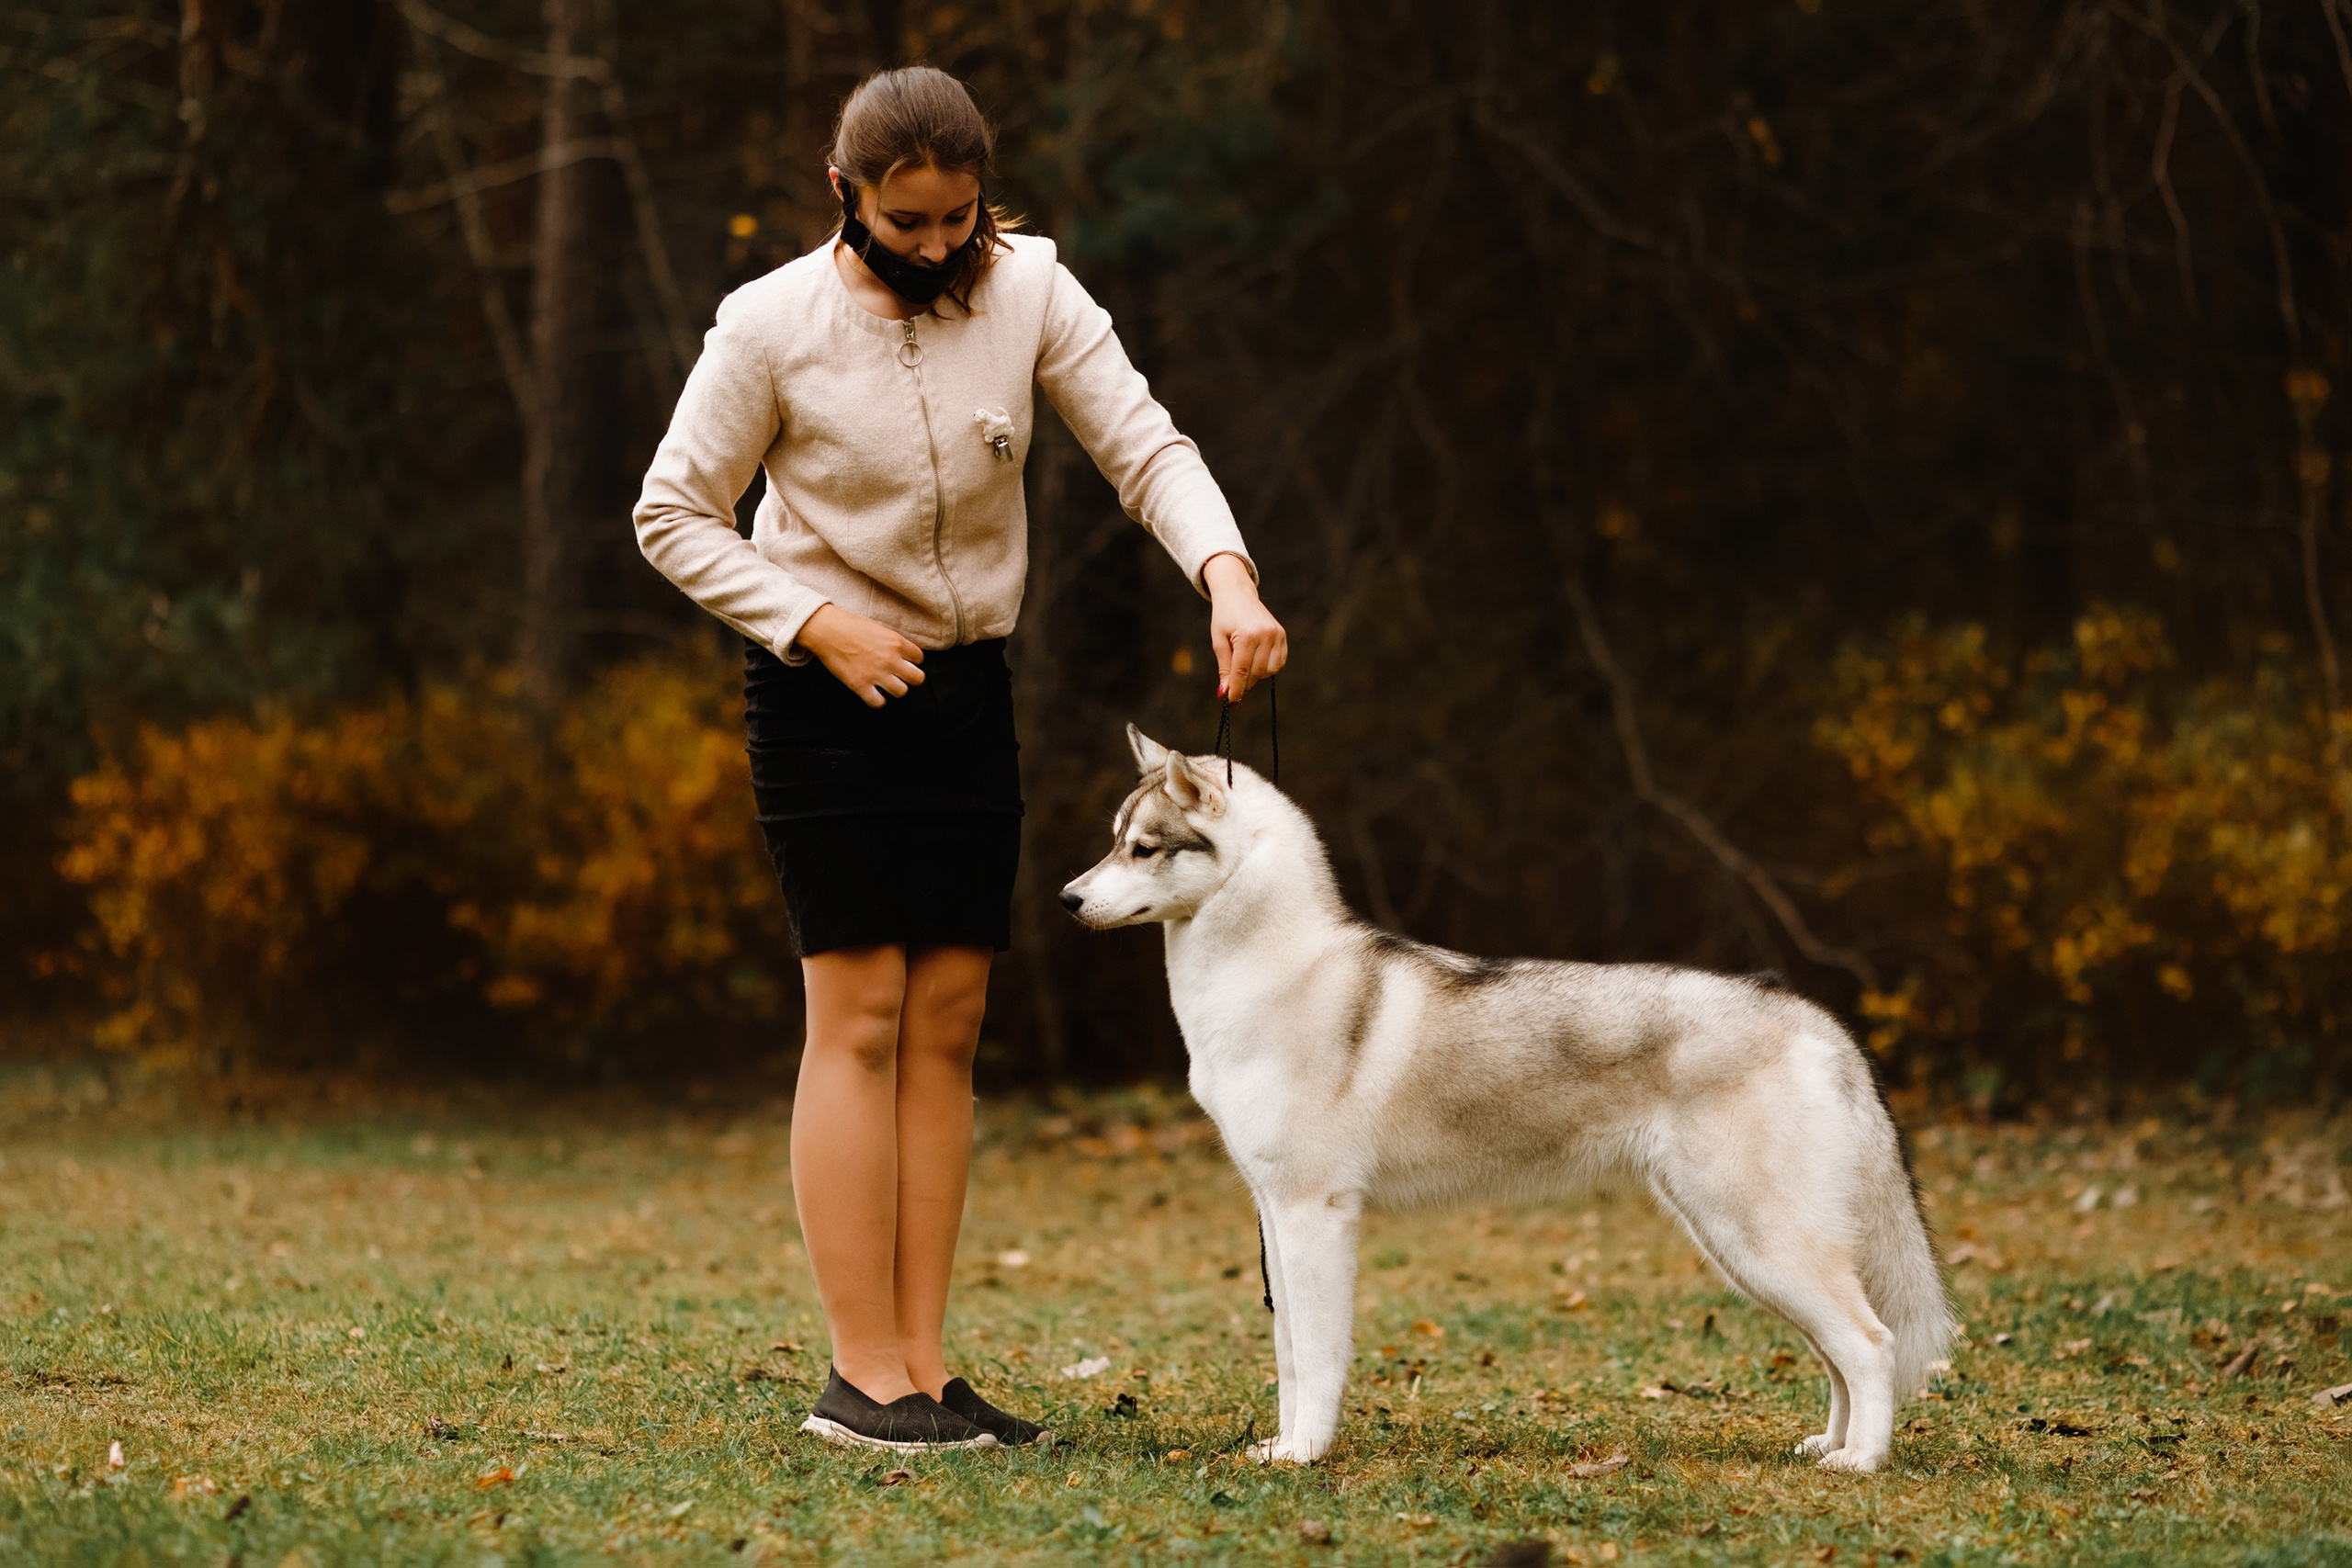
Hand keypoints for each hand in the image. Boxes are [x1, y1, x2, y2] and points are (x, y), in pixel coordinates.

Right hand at [795, 603, 925, 707]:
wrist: (826, 630)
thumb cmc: (850, 625)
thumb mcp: (878, 628)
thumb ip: (892, 642)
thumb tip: (901, 653)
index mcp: (896, 642)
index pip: (919, 658)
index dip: (913, 661)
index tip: (905, 661)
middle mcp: (890, 659)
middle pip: (917, 678)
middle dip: (912, 678)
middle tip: (902, 677)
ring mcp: (876, 674)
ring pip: (902, 692)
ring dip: (895, 689)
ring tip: (887, 685)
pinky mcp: (860, 685)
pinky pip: (878, 703)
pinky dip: (877, 701)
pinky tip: (873, 694)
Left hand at [1202, 553, 1287, 702]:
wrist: (1238, 593)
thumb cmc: (1224, 616)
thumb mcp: (1219, 641)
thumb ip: (1224, 667)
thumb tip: (1225, 693)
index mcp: (1247, 635)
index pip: (1242, 671)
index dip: (1236, 689)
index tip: (1230, 702)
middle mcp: (1266, 635)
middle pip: (1256, 673)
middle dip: (1244, 683)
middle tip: (1233, 687)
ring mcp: (1277, 634)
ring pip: (1269, 670)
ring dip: (1256, 675)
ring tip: (1243, 666)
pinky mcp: (1282, 635)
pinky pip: (1279, 662)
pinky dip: (1268, 667)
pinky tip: (1256, 660)